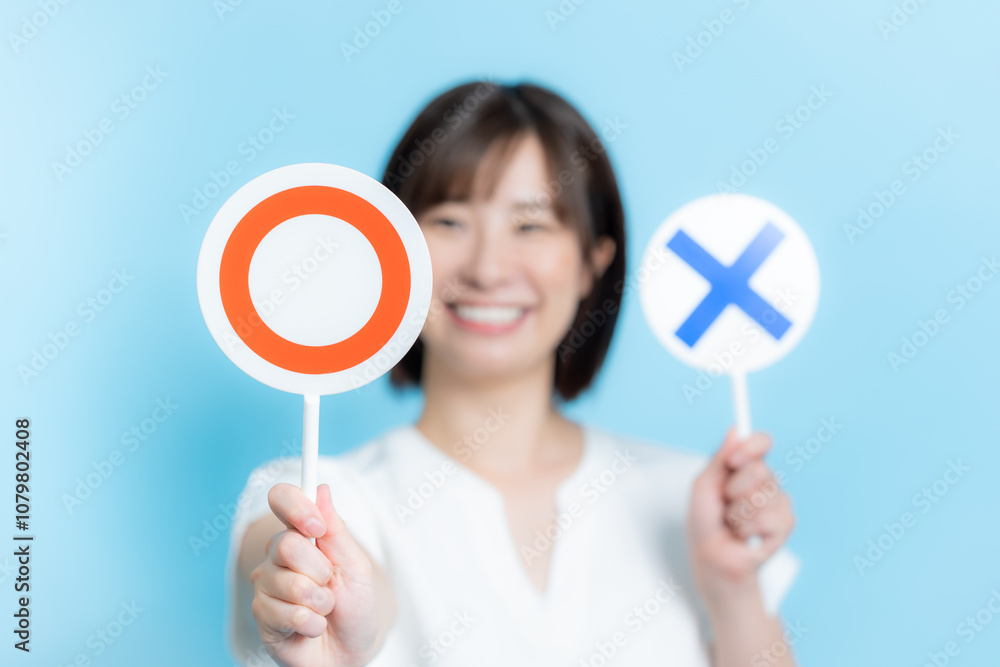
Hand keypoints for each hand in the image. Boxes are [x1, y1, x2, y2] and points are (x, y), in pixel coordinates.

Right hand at [249, 483, 386, 666]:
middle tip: (330, 584)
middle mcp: (276, 555)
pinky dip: (312, 624)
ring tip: (324, 609)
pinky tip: (313, 627)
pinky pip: (289, 614)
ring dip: (321, 602)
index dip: (296, 508)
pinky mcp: (263, 616)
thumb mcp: (355, 564)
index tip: (318, 527)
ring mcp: (266, 585)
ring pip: (290, 584)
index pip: (281, 499)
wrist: (352, 648)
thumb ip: (336, 529)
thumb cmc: (355, 604)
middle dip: (320, 570)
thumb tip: (321, 489)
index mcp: (300, 534)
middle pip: (286, 545)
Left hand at [686, 428, 794, 613]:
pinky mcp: (786, 524)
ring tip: (732, 523)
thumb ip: (719, 460)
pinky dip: (747, 528)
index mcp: (746, 467)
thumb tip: (735, 431)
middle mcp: (765, 481)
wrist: (712, 558)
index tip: (735, 459)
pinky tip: (745, 536)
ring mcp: (778, 501)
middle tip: (725, 503)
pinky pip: (768, 518)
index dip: (752, 445)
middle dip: (733, 489)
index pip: (760, 443)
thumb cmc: (706, 522)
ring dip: (737, 512)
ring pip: (762, 495)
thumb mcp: (703, 487)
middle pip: (760, 469)